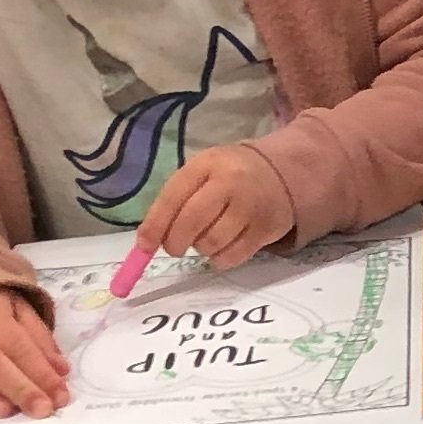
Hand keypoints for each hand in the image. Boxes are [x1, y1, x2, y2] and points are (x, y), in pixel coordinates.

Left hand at [138, 140, 297, 274]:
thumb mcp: (200, 174)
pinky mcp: (266, 229)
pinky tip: (221, 247)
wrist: (279, 172)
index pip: (173, 198)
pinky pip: (232, 257)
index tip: (144, 246)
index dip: (155, 225)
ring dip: (200, 249)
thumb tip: (148, 241)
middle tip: (174, 247)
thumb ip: (174, 202)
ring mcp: (251, 206)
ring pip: (211, 243)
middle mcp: (230, 182)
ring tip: (205, 238)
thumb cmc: (227, 175)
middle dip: (175, 242)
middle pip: (192, 223)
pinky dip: (219, 259)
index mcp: (207, 164)